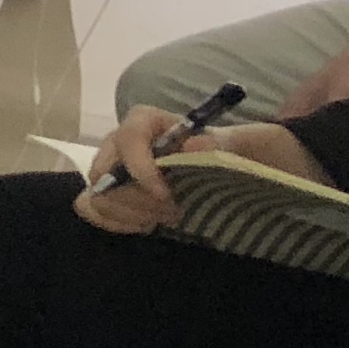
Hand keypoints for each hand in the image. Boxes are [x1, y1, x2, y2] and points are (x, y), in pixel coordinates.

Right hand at [74, 110, 301, 233]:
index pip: (128, 137)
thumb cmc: (247, 150)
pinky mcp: (121, 195)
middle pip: (104, 170)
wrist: (252, 170)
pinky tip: (145, 225)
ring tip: (164, 219)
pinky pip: (95, 208)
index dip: (139, 167)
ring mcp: (121, 171)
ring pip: (97, 193)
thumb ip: (222, 143)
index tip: (166, 194)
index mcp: (152, 122)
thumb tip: (191, 146)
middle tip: (173, 212)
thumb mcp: (246, 144)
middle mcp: (128, 143)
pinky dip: (115, 222)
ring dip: (127, 213)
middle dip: (134, 198)